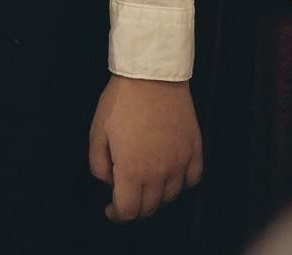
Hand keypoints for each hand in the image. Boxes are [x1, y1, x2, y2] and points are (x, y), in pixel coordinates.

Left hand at [89, 75, 202, 221]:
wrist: (151, 76)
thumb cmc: (121, 101)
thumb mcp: (97, 131)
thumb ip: (98, 164)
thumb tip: (109, 182)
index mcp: (132, 171)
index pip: (128, 211)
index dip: (117, 215)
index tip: (111, 209)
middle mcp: (159, 174)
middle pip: (149, 208)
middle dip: (135, 208)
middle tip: (126, 196)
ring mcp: (180, 163)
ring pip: (170, 197)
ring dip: (156, 197)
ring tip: (145, 183)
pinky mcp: (195, 151)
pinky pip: (191, 180)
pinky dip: (180, 184)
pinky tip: (170, 174)